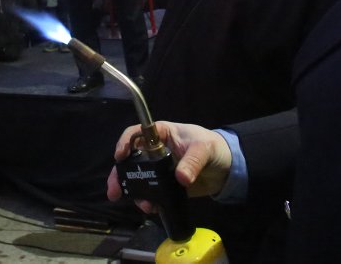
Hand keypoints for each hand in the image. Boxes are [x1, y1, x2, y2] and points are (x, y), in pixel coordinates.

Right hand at [105, 121, 232, 212]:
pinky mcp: (165, 186)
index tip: (119, 156)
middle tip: (114, 191)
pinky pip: (151, 192)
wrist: (226, 169)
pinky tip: (151, 208)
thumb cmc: (215, 148)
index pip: (137, 133)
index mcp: (162, 134)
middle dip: (120, 174)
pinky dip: (147, 201)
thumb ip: (193, 160)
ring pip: (138, 179)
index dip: (125, 142)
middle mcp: (155, 151)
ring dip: (133, 192)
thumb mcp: (205, 149)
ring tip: (142, 205)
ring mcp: (159, 170)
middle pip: (131, 160)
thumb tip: (181, 178)